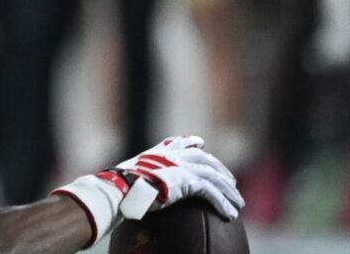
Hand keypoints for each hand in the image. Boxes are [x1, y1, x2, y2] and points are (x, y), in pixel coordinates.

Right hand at [58, 135, 241, 242]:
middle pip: (204, 159)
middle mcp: (171, 156)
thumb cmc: (120, 186)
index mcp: (157, 153)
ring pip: (213, 176)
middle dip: (220, 170)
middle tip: (231, 182)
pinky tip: (230, 214)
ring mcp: (181, 166)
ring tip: (237, 203)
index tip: (200, 143)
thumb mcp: (129, 174)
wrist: (121, 188)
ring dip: (227, 191)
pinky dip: (222, 203)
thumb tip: (127, 183)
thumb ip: (138, 173)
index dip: (191, 143)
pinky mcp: (187, 181)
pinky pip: (211, 192)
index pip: (178, 143)